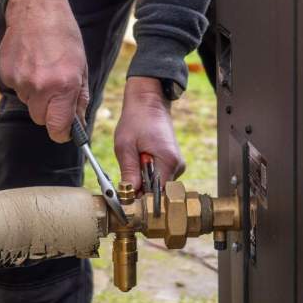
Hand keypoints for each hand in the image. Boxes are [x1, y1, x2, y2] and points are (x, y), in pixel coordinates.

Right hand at [0, 0, 88, 142]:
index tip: (65, 130)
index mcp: (64, 85)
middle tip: (55, 90)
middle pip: (41, 119)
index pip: (57, 128)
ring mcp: (20, 81)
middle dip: (49, 111)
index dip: (62, 132)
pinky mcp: (5, 74)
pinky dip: (24, 82)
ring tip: (42, 68)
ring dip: (36, 94)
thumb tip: (78, 122)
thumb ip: (80, 97)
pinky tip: (30, 62)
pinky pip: (17, 90)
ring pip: (29, 103)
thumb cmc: (63, 34)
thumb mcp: (81, 65)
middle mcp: (40, 86)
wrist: (34, 8)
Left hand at [114, 77, 184, 191]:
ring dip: (143, 181)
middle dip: (141, 190)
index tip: (126, 199)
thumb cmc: (136, 120)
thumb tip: (129, 197)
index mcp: (168, 162)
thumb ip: (128, 172)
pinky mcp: (172, 163)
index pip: (157, 195)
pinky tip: (139, 161)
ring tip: (134, 162)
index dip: (140, 200)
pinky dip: (147, 174)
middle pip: (158, 192)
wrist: (148, 102)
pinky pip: (159, 177)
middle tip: (126, 178)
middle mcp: (177, 166)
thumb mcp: (125, 146)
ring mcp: (176, 165)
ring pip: (157, 185)